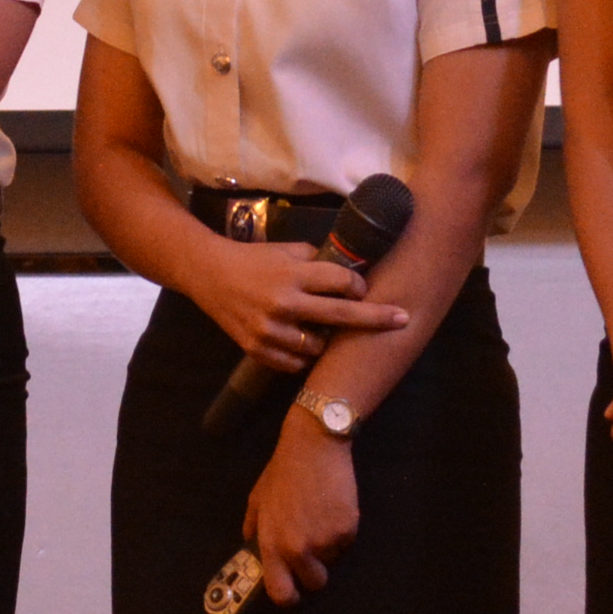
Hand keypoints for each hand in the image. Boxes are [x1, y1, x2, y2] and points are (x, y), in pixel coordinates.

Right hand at [186, 241, 409, 371]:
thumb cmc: (254, 259)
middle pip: (341, 317)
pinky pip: (295, 363)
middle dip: (376, 318)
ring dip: (326, 340)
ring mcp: (269, 330)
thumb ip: (317, 262)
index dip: (358, 286)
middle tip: (402, 319)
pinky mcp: (257, 350)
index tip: (363, 289)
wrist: (209, 275)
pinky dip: (302, 355)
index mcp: (293, 274)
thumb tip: (352, 271)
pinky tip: (301, 342)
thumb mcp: (286, 250)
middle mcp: (283, 303)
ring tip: (322, 329)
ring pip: (317, 347)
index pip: (341, 283)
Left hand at [246, 418, 361, 603]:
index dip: (288, 597)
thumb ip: (254, 528)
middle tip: (312, 550)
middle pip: (314, 583)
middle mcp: (299, 548)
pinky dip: (341, 530)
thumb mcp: (258, 499)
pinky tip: (332, 506)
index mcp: (273, 544)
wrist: (314, 447)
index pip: (280, 593)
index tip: (292, 591)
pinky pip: (346, 542)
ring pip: (332, 560)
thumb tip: (251, 549)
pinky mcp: (347, 529)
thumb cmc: (282, 472)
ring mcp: (326, 540)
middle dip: (314, 572)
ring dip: (328, 547)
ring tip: (320, 516)